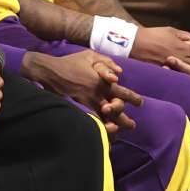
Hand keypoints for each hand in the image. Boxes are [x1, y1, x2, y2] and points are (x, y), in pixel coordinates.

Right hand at [23, 51, 143, 135]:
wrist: (49, 71)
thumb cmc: (71, 62)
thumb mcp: (90, 56)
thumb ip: (106, 63)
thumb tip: (119, 73)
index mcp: (102, 82)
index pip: (122, 93)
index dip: (133, 98)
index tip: (140, 103)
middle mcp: (96, 95)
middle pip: (116, 110)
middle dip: (125, 119)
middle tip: (132, 125)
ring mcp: (86, 104)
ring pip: (104, 119)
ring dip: (114, 127)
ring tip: (119, 133)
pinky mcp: (77, 109)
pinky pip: (91, 121)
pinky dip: (98, 128)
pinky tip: (102, 135)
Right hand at [131, 26, 189, 78]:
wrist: (134, 43)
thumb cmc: (153, 36)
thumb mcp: (172, 31)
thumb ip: (187, 37)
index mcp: (184, 46)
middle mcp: (182, 57)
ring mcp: (174, 67)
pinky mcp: (166, 73)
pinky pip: (179, 80)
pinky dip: (182, 79)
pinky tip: (179, 76)